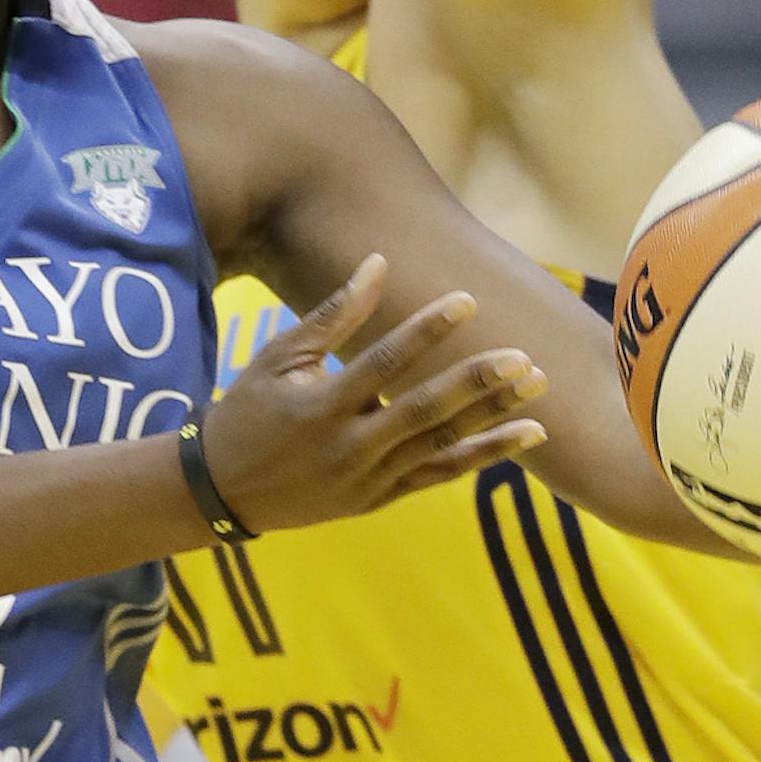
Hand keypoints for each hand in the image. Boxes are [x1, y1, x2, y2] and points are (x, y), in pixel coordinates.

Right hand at [202, 252, 548, 532]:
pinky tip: (526, 436)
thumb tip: (378, 262)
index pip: (383, 363)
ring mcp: (368, 480)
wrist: (222, 492)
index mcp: (320, 407)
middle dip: (477, 384)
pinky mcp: (380, 499)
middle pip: (425, 412)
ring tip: (538, 388)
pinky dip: (484, 456)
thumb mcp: (277, 357)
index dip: (426, 330)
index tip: (467, 300)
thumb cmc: (248, 410)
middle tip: (524, 357)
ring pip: (442, 447)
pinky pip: (441, 476)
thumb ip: (333, 315)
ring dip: (495, 418)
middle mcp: (349, 449)